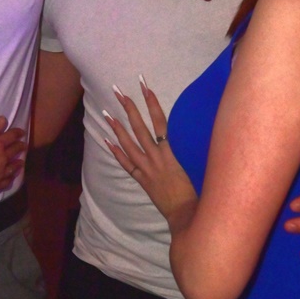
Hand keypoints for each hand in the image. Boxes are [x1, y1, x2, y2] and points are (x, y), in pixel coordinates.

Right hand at [0, 117, 25, 196]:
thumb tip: (4, 120)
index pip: (11, 136)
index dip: (17, 133)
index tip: (21, 132)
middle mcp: (3, 157)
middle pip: (15, 150)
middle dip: (20, 146)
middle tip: (23, 145)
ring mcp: (2, 172)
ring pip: (14, 166)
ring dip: (18, 162)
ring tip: (21, 161)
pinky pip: (8, 180)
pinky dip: (12, 177)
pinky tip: (13, 176)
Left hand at [104, 80, 196, 222]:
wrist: (185, 211)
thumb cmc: (194, 188)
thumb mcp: (192, 163)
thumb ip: (183, 147)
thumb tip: (178, 131)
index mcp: (170, 151)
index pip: (159, 121)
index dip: (151, 103)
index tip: (144, 86)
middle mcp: (155, 157)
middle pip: (139, 128)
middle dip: (129, 108)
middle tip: (118, 92)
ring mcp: (146, 168)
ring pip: (128, 143)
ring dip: (116, 128)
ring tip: (106, 113)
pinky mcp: (141, 179)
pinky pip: (125, 164)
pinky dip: (115, 152)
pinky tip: (106, 140)